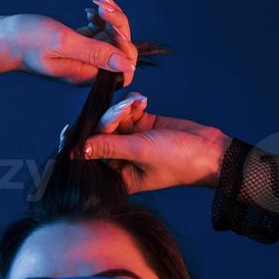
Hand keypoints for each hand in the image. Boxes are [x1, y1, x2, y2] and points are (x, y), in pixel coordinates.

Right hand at [0, 0, 136, 87]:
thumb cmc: (26, 41)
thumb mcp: (63, 43)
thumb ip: (95, 53)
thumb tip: (126, 65)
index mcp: (85, 75)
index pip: (123, 66)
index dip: (125, 44)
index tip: (109, 24)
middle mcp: (86, 69)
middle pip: (119, 49)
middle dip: (118, 24)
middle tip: (102, 4)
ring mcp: (82, 58)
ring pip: (110, 38)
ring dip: (109, 17)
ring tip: (97, 1)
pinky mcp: (76, 46)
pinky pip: (98, 33)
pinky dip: (99, 19)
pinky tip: (89, 9)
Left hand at [68, 94, 233, 192]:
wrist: (210, 150)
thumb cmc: (178, 161)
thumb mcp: (141, 152)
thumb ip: (110, 147)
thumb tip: (79, 149)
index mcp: (117, 177)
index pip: (90, 159)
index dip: (79, 144)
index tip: (68, 129)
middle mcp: (120, 160)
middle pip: (100, 135)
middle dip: (109, 118)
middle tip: (124, 110)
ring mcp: (131, 141)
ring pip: (113, 120)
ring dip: (122, 108)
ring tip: (138, 104)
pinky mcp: (142, 126)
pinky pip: (127, 111)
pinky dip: (132, 104)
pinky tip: (143, 102)